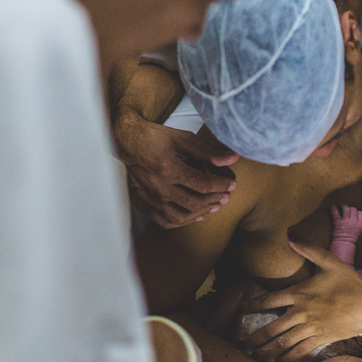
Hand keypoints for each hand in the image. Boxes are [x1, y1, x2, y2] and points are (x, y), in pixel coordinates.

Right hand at [116, 113, 238, 228]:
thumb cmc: (157, 139)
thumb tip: (233, 159)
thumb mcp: (184, 139)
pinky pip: (167, 221)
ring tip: (213, 206)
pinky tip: (194, 215)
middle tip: (225, 196)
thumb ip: (208, 152)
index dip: (221, 186)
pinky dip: (184, 221)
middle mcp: (159, 188)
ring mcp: (151, 199)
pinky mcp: (145, 205)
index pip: (202, 184)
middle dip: (214, 200)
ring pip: (181, 217)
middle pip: (194, 203)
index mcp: (170, 169)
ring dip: (201, 213)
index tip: (231, 184)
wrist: (128, 144)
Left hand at [239, 240, 361, 361]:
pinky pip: (299, 351)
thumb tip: (290, 235)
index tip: (240, 310)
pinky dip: (287, 359)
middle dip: (254, 337)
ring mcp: (310, 328)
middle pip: (272, 327)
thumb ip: (309, 249)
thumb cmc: (350, 283)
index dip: (252, 305)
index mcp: (300, 293)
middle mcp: (301, 312)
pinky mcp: (320, 340)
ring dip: (266, 350)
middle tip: (240, 345)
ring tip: (253, 357)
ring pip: (283, 342)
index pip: (269, 300)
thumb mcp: (330, 262)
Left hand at [330, 205, 361, 242]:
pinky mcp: (338, 223)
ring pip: (346, 208)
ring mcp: (346, 222)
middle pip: (353, 209)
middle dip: (350, 209)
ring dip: (343, 207)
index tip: (353, 213)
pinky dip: (333, 209)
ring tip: (340, 207)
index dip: (356, 212)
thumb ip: (357, 222)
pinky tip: (332, 206)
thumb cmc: (350, 238)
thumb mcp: (358, 230)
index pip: (360, 213)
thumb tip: (353, 214)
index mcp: (360, 224)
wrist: (343, 245)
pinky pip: (335, 213)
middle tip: (346, 210)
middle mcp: (354, 222)